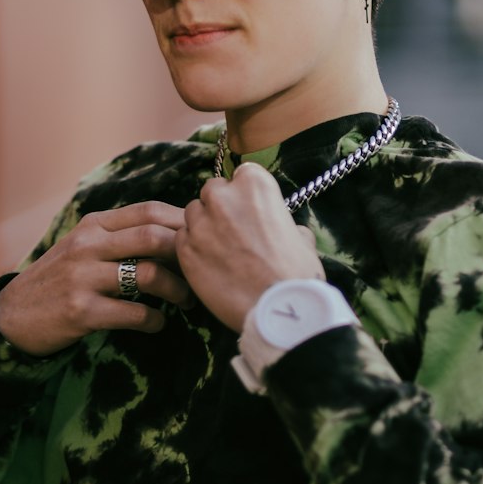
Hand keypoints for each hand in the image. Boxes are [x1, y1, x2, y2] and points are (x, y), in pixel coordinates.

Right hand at [0, 201, 192, 355]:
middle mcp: (88, 245)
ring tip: (186, 301)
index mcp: (93, 224)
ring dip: (178, 291)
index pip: (148, 210)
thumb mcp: (82, 246)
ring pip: (149, 275)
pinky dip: (155, 320)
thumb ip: (118, 235)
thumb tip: (174, 232)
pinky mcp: (81, 311)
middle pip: (154, 237)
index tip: (200, 240)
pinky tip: (157, 323)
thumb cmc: (59, 280)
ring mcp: (83, 278)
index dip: (181, 222)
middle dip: (186, 256)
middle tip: (200, 273)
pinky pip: (134, 314)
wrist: (13, 315)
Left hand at [176, 163, 324, 330]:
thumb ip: (286, 224)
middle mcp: (224, 197)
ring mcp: (201, 223)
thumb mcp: (301, 238)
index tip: (249, 210)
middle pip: (212, 191)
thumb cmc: (296, 274)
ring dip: (203, 227)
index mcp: (255, 185)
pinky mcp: (186, 250)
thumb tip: (287, 229)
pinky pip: (181, 239)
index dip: (245, 194)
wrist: (279, 310)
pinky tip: (208, 265)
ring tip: (219, 250)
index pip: (242, 174)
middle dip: (220, 207)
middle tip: (232, 231)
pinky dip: (191, 249)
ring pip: (193, 214)